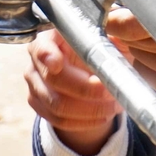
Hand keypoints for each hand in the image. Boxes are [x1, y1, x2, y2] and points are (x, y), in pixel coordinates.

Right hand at [25, 29, 122, 155]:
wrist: (91, 70)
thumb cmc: (102, 49)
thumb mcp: (110, 39)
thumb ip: (112, 37)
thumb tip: (120, 35)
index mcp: (52, 39)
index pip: (41, 47)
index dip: (47, 55)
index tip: (58, 64)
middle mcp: (37, 62)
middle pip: (53, 80)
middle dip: (85, 89)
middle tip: (110, 92)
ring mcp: (35, 85)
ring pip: (57, 104)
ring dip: (89, 109)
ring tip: (114, 105)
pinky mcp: (39, 105)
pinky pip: (59, 120)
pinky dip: (84, 121)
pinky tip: (104, 116)